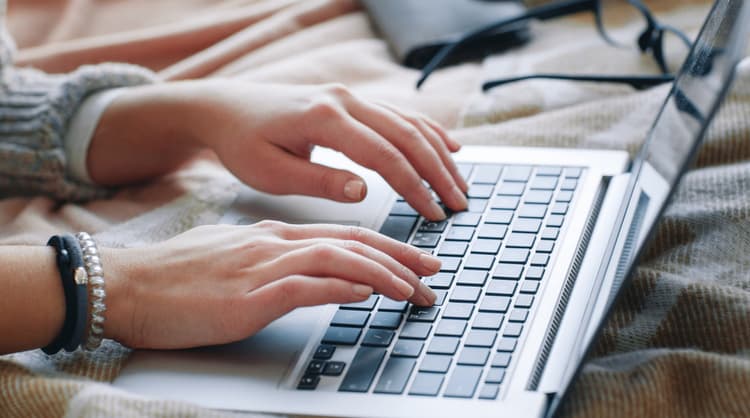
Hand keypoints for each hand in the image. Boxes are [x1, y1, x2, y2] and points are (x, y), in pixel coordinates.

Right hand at [101, 221, 439, 348]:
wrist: (129, 283)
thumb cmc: (178, 275)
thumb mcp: (235, 257)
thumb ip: (277, 260)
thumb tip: (317, 272)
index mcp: (275, 234)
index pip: (344, 234)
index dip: (386, 246)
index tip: (415, 259)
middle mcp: (277, 243)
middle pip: (354, 242)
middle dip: (401, 257)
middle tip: (435, 271)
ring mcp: (264, 266)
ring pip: (341, 259)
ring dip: (385, 274)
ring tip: (415, 289)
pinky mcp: (251, 295)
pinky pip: (308, 285)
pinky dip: (344, 286)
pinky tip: (368, 293)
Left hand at [186, 81, 468, 219]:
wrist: (226, 108)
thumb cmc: (243, 143)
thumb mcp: (270, 172)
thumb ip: (318, 181)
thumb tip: (364, 192)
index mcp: (324, 118)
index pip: (383, 155)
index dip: (414, 186)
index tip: (434, 213)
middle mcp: (344, 100)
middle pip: (406, 135)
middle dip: (438, 172)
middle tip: (461, 203)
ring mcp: (351, 97)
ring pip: (409, 123)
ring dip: (439, 154)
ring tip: (461, 184)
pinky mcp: (352, 101)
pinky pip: (399, 114)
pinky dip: (428, 131)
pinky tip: (450, 147)